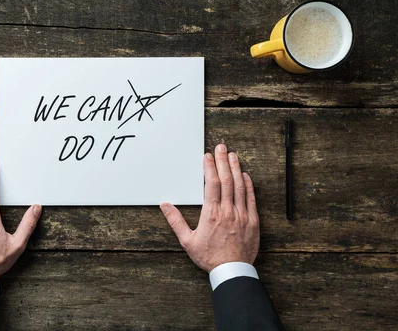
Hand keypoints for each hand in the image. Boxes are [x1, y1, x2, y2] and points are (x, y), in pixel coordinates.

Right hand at [160, 144, 258, 272]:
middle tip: (221, 147)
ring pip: (239, 186)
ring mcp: (242, 215)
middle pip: (226, 180)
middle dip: (223, 161)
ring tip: (232, 155)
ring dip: (235, 168)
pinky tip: (245, 175)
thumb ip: (175, 221)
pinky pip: (250, 198)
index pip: (211, 184)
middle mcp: (227, 211)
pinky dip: (248, 185)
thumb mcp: (187, 240)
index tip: (207, 156)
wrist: (232, 271)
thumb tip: (165, 205)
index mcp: (211, 214)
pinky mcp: (253, 221)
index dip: (210, 167)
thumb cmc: (209, 257)